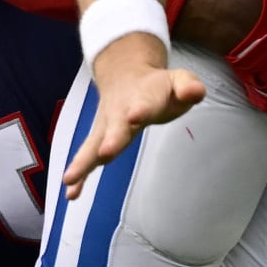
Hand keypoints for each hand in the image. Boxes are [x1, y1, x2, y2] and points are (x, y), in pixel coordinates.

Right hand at [64, 39, 203, 199]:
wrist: (124, 73)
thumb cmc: (157, 86)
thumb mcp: (178, 80)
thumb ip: (188, 86)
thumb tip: (196, 92)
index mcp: (143, 98)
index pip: (144, 104)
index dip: (140, 110)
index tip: (135, 116)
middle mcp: (120, 113)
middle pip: (115, 128)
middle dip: (111, 139)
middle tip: (106, 152)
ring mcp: (106, 127)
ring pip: (93, 145)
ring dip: (83, 162)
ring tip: (70, 179)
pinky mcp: (98, 138)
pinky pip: (87, 157)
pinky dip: (80, 174)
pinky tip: (71, 193)